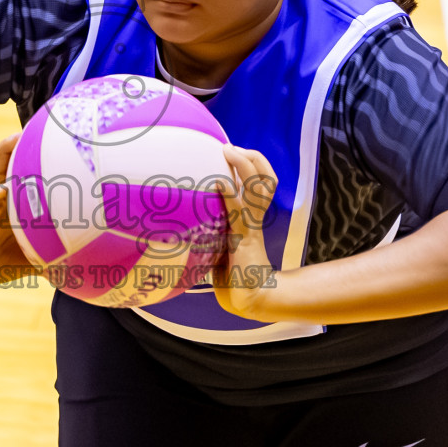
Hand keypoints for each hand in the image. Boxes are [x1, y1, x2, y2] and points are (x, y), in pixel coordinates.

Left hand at [211, 145, 279, 320]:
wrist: (248, 299)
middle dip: (252, 157)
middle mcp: (254, 219)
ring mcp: (251, 227)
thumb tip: (181, 222)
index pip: (262, 184)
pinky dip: (230, 194)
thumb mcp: (219, 247)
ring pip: (259, 187)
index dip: (251, 164)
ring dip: (244, 165)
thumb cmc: (230, 277)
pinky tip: (218, 182)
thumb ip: (210, 232)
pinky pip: (239, 210)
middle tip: (228, 146)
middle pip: (266, 178)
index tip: (231, 152)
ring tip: (229, 151)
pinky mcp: (244, 239)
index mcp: (251, 219)